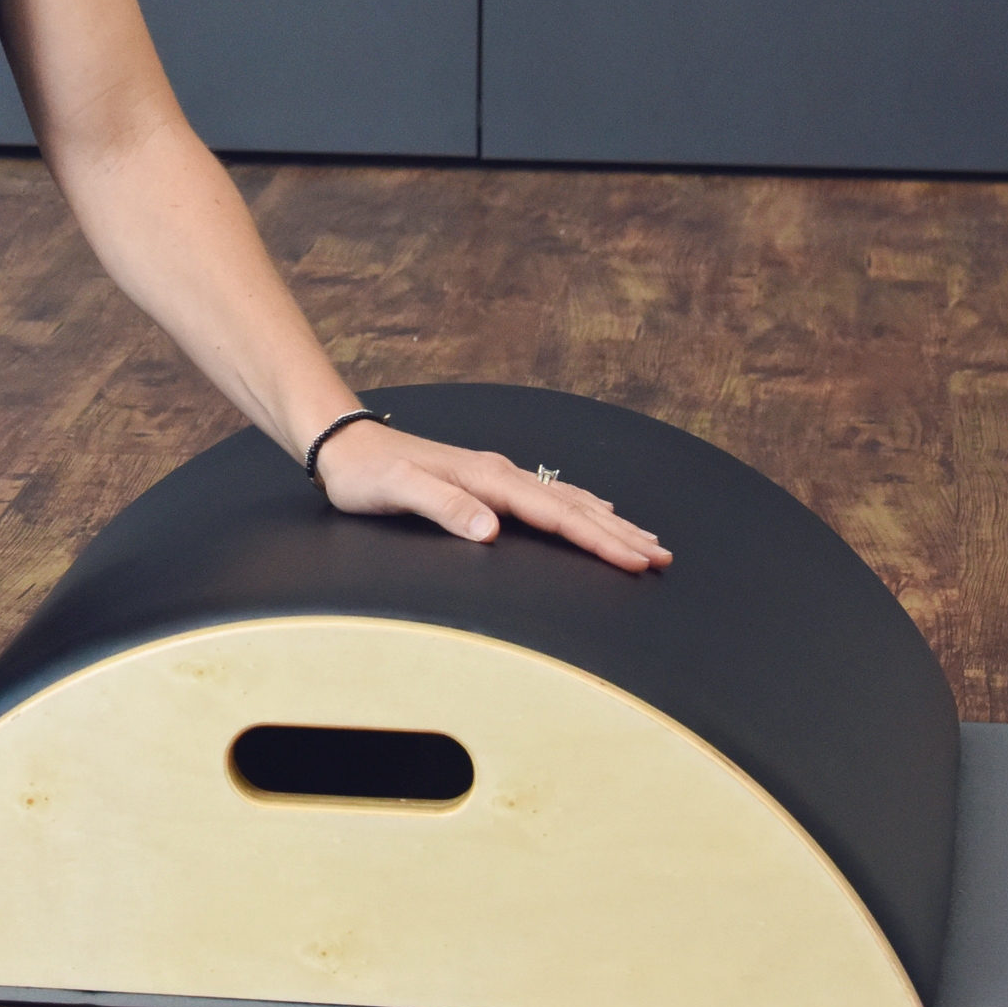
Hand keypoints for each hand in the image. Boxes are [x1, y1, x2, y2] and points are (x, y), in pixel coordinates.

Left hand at [311, 418, 670, 573]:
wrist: (344, 445)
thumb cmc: (367, 475)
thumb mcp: (399, 492)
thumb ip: (444, 508)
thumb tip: (491, 530)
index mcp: (488, 480)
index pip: (556, 514)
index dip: (599, 539)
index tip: (638, 560)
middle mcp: (499, 474)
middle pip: (573, 506)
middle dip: (619, 533)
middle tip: (663, 556)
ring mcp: (494, 476)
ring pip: (565, 499)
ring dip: (607, 521)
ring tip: (645, 539)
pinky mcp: (485, 481)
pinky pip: (548, 496)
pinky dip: (580, 506)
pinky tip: (595, 510)